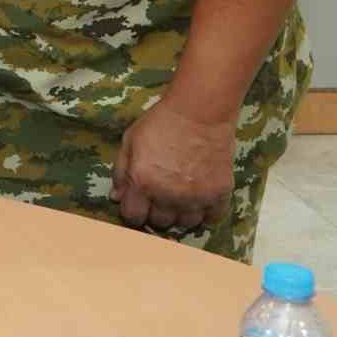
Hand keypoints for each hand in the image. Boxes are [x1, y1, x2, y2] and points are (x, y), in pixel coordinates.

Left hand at [115, 98, 234, 235]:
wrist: (199, 113)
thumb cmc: (160, 123)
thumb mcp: (130, 142)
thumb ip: (121, 172)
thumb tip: (117, 197)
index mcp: (143, 182)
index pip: (133, 217)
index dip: (133, 212)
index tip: (138, 204)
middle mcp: (168, 195)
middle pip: (160, 222)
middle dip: (155, 212)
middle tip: (159, 198)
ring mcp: (196, 197)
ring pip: (186, 224)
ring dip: (180, 214)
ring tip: (179, 198)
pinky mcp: (219, 194)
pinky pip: (212, 218)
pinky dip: (206, 213)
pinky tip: (200, 200)